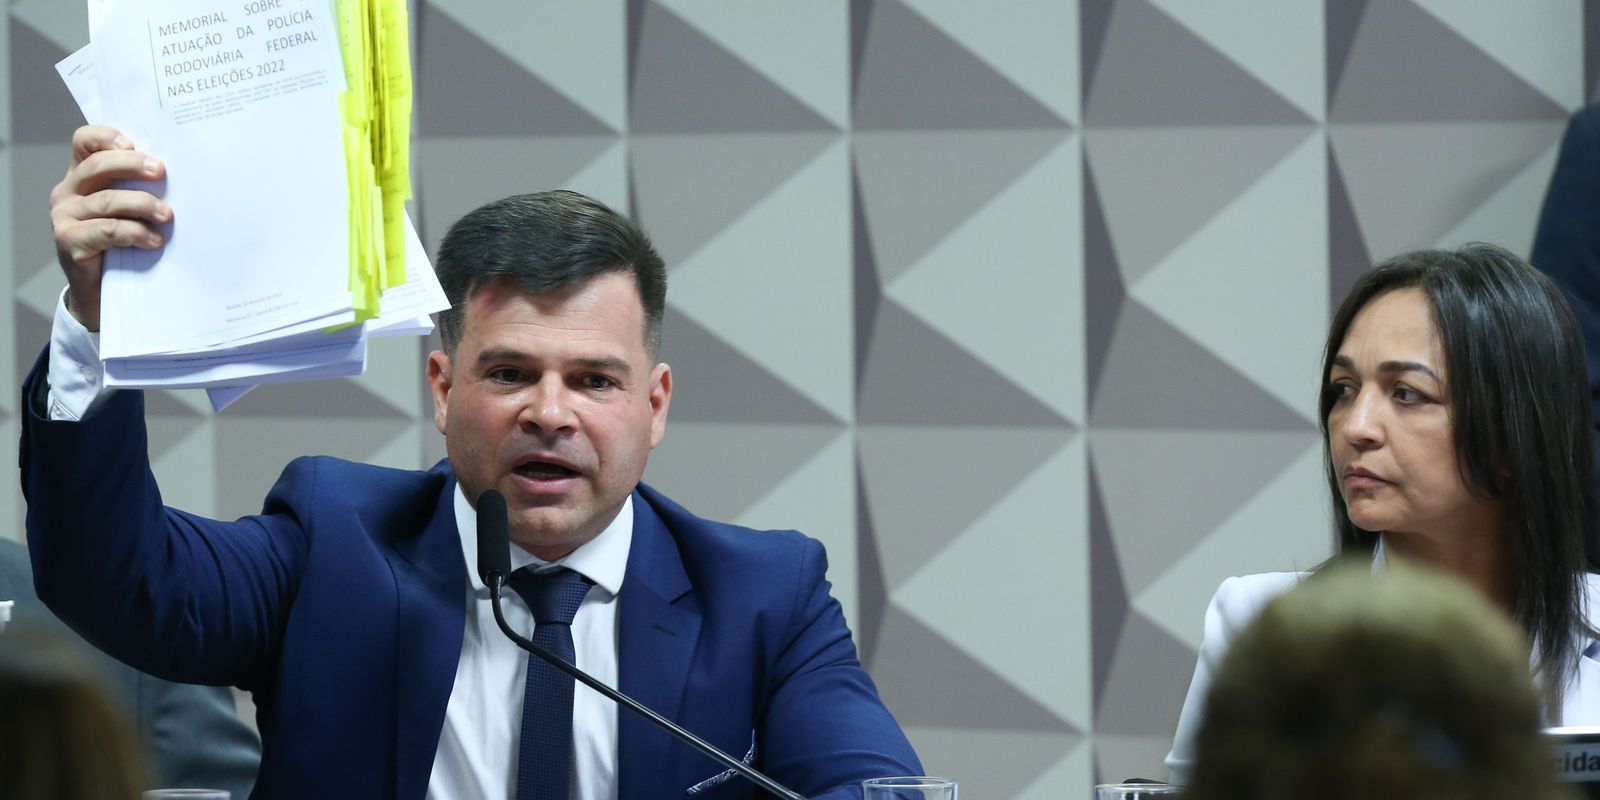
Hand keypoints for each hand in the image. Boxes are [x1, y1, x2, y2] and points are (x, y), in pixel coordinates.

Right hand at [48, 125, 171, 330]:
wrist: (100, 291)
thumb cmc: (121, 244)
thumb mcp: (128, 210)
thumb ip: (137, 188)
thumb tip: (177, 173)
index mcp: (80, 176)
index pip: (83, 142)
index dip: (104, 137)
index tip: (132, 143)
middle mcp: (67, 192)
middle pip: (96, 167)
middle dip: (131, 166)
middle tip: (161, 172)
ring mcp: (64, 217)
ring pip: (106, 200)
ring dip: (142, 204)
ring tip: (167, 215)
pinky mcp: (69, 241)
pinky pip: (106, 230)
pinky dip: (135, 233)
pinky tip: (154, 240)